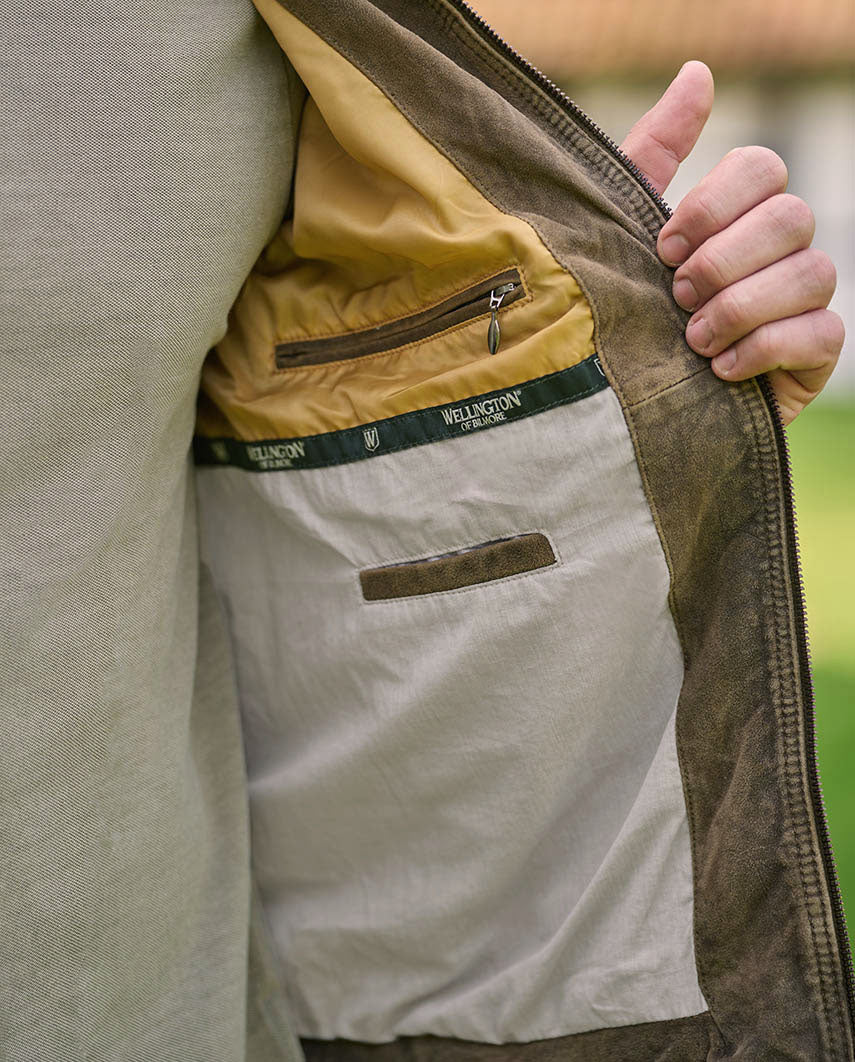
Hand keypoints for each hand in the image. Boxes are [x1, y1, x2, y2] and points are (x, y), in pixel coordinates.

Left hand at [621, 61, 843, 423]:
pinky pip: (821, 333)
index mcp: (737, 214)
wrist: (626, 408)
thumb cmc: (625, 313)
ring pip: (813, 272)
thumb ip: (656, 154)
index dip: (714, 204)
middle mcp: (779, 250)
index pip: (762, 169)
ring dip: (742, 306)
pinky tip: (720, 370)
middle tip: (675, 295)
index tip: (662, 247)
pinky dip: (765, 348)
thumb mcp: (623, 231)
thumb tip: (698, 72)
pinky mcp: (813, 355)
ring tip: (692, 339)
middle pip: (791, 216)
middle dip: (725, 259)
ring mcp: (802, 301)